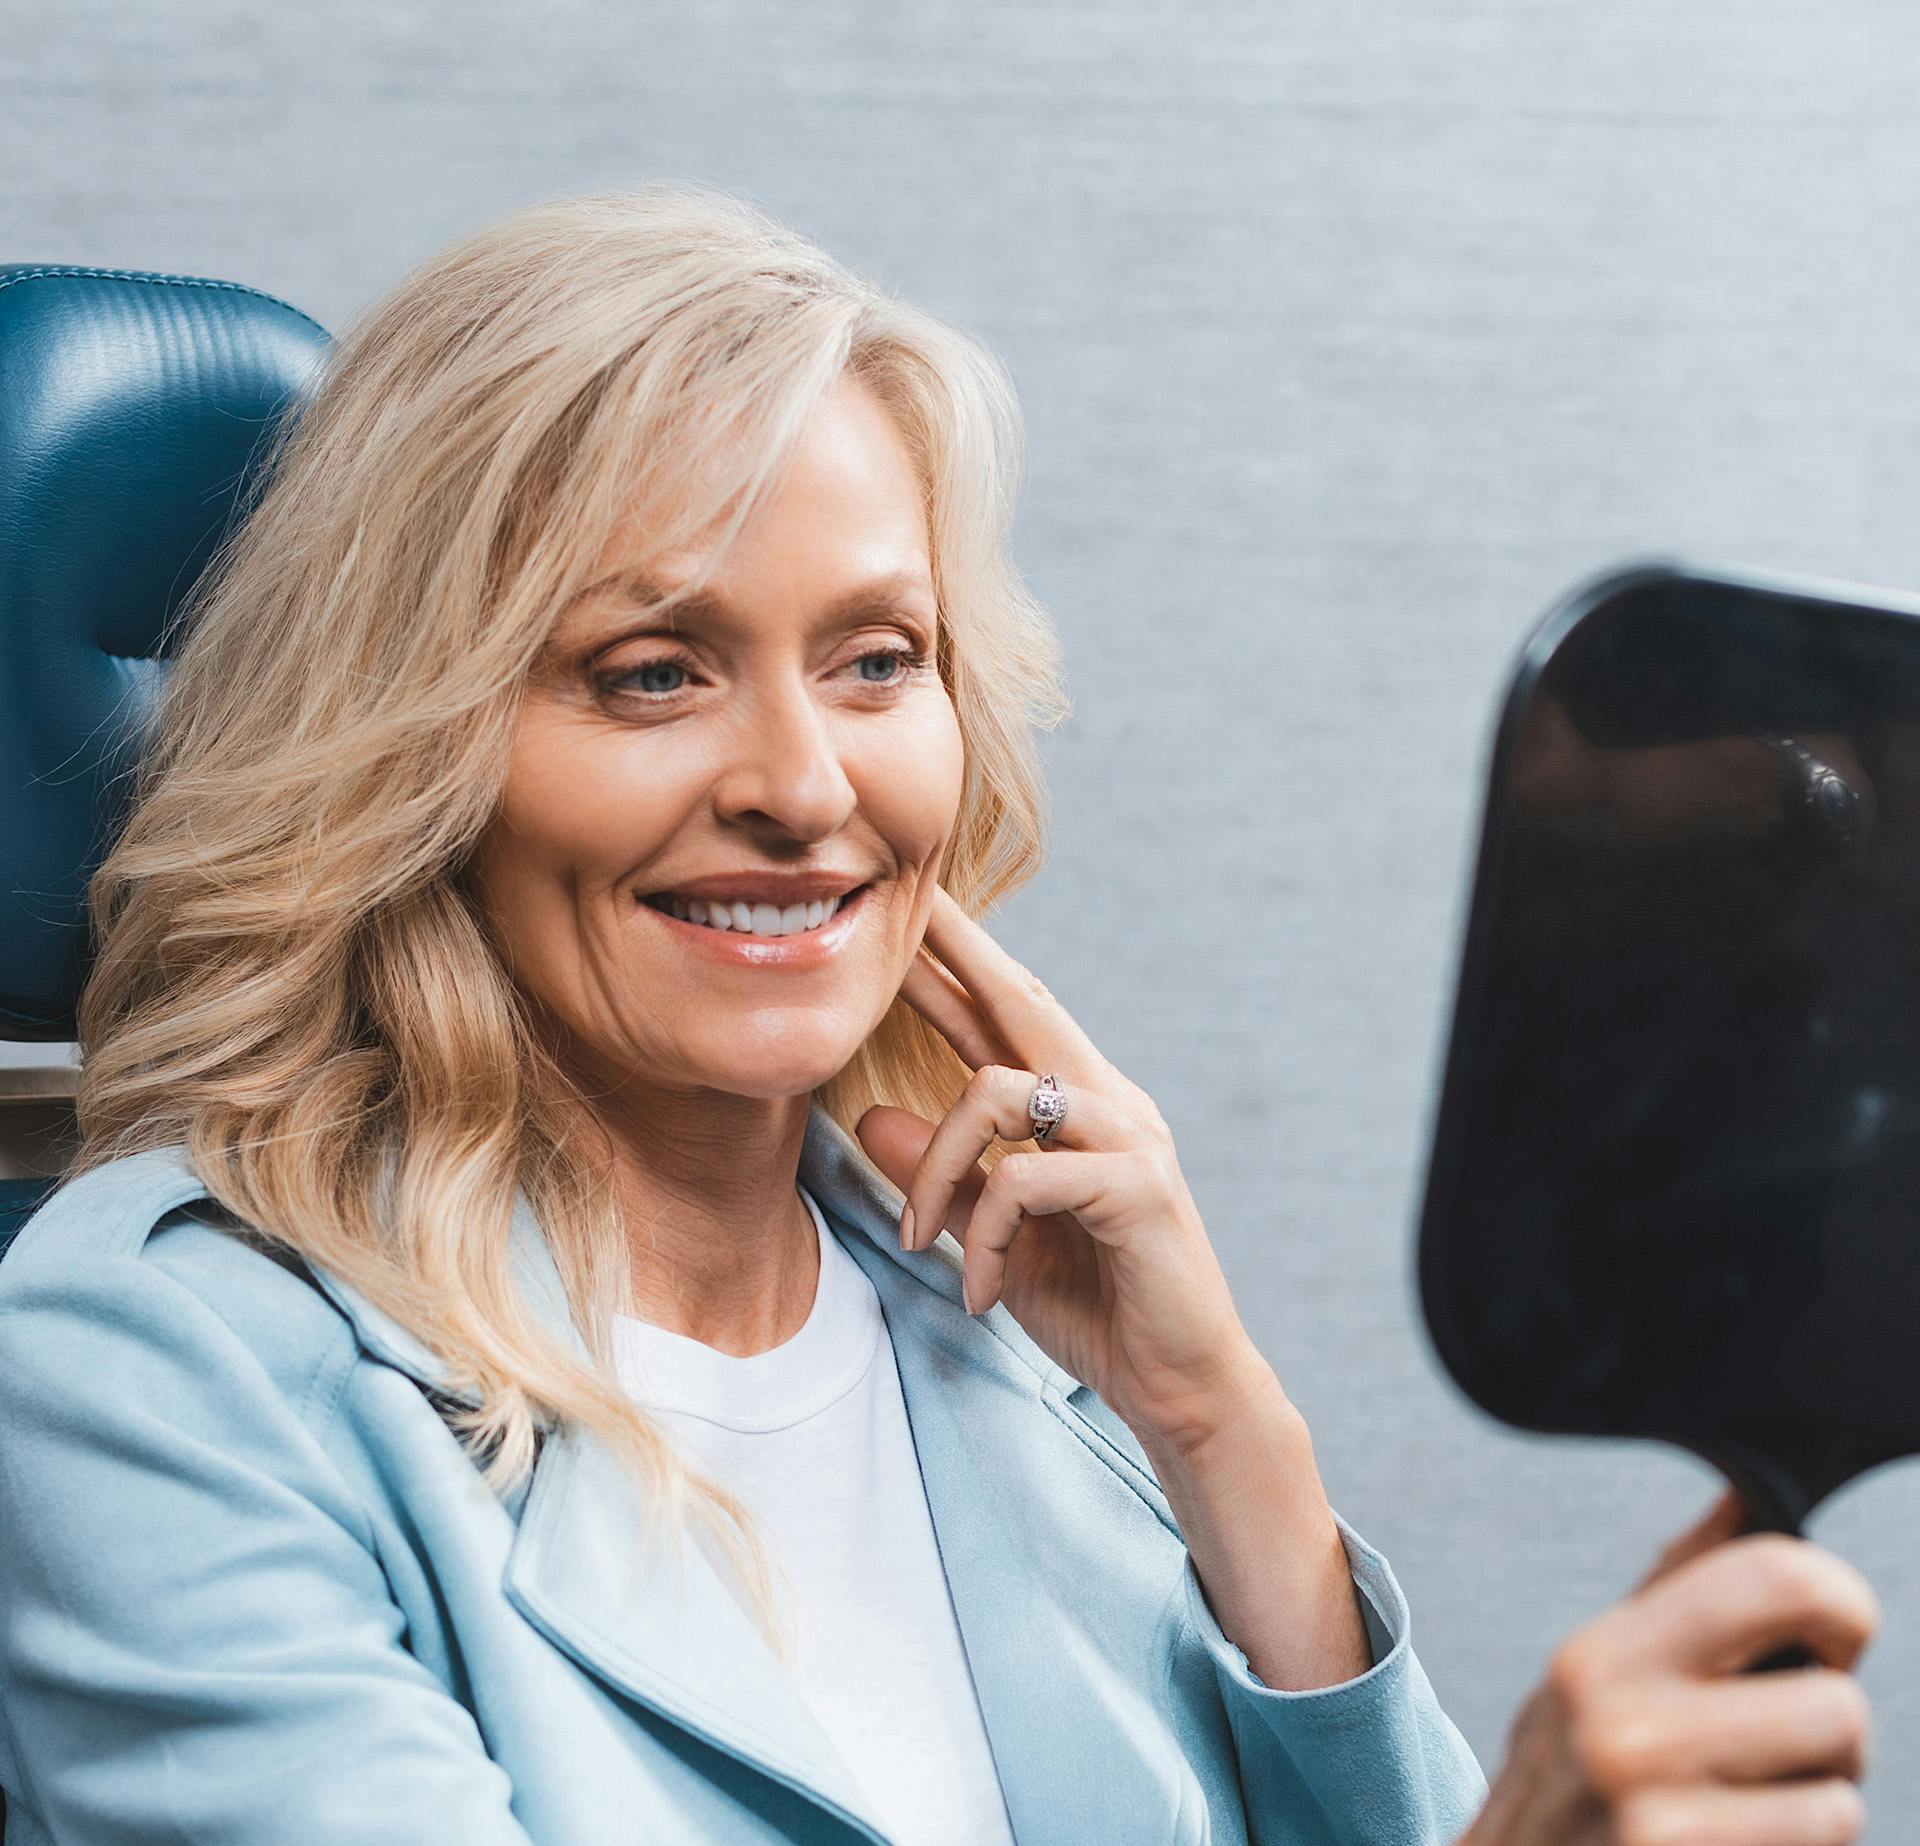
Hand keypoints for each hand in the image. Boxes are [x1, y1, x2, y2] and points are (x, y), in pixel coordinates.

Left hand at [855, 885, 1267, 1455]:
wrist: (1180, 1388)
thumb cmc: (1096, 1307)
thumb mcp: (995, 1237)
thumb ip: (945, 1176)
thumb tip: (869, 1115)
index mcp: (1079, 1106)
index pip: (1008, 1016)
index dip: (956, 963)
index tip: (908, 914)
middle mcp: (1109, 1102)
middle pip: (1021, 1000)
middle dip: (957, 949)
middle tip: (904, 904)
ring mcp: (1128, 1137)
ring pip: (995, 1092)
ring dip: (934, 1168)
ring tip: (917, 1239)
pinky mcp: (1137, 1185)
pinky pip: (1020, 1178)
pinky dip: (981, 1235)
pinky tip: (980, 1291)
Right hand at [1465, 1492, 1877, 1845]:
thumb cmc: (1569, 1791)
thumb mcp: (1593, 1680)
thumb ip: (1674, 1592)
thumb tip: (1747, 1498)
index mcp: (1600, 1656)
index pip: (1775, 1575)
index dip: (1840, 1602)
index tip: (1828, 1641)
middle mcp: (1623, 1731)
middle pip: (1838, 1703)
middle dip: (1835, 1733)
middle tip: (1788, 1747)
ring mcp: (1657, 1821)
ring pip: (1844, 1796)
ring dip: (1819, 1808)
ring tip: (1750, 1811)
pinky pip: (1824, 1845)